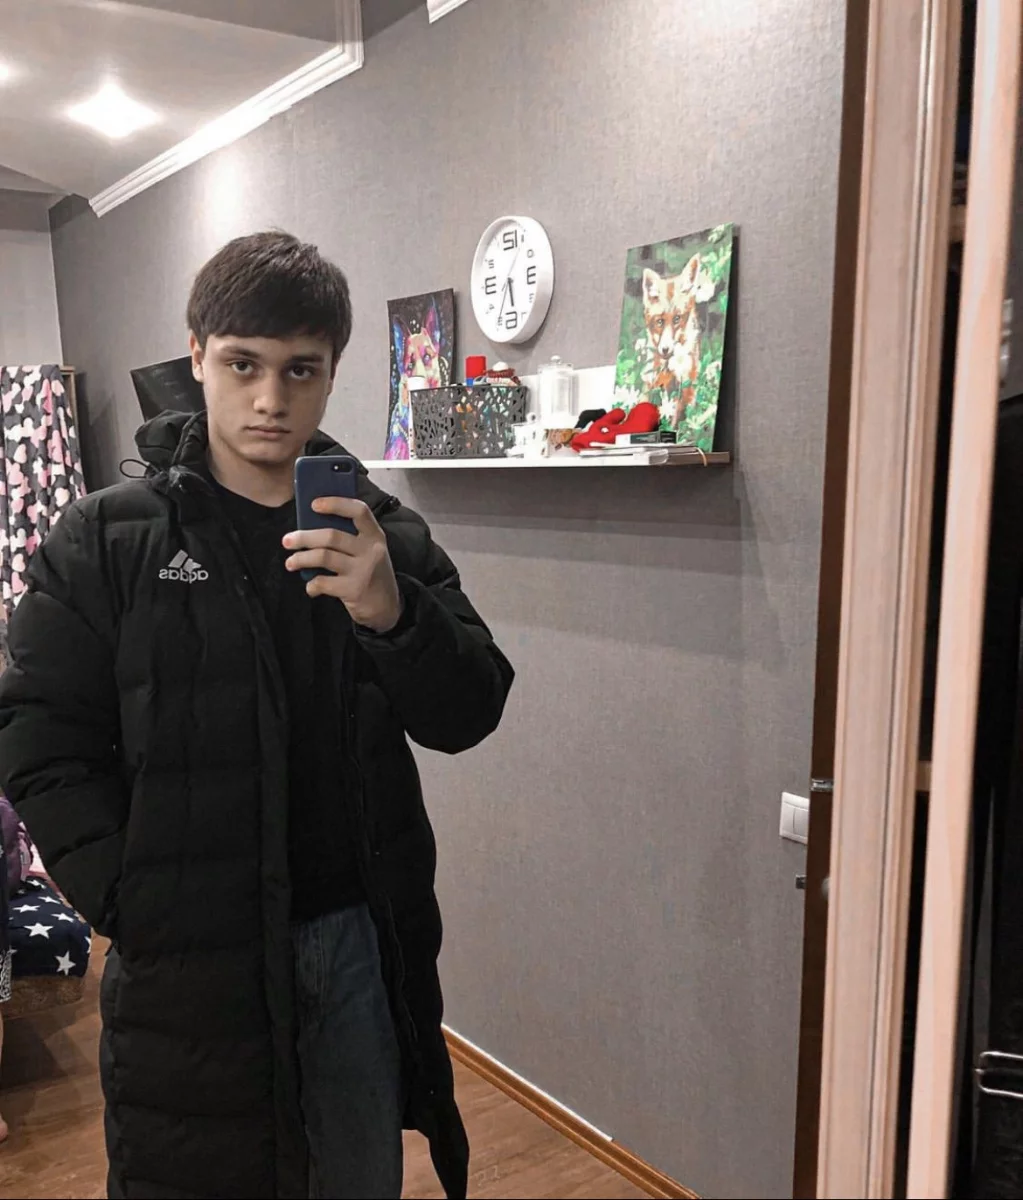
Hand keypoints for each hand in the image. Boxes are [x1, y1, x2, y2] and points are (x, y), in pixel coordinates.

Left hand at [283, 498, 402, 632]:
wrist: (387, 607)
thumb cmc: (371, 573)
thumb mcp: (368, 551)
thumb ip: (350, 538)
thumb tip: (312, 525)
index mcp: (375, 535)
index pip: (359, 511)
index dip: (336, 504)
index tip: (314, 504)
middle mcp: (371, 550)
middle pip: (332, 536)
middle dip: (304, 537)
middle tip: (287, 540)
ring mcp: (363, 570)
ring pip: (323, 557)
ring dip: (301, 559)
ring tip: (290, 563)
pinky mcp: (353, 590)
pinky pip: (323, 582)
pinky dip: (311, 585)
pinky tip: (311, 587)